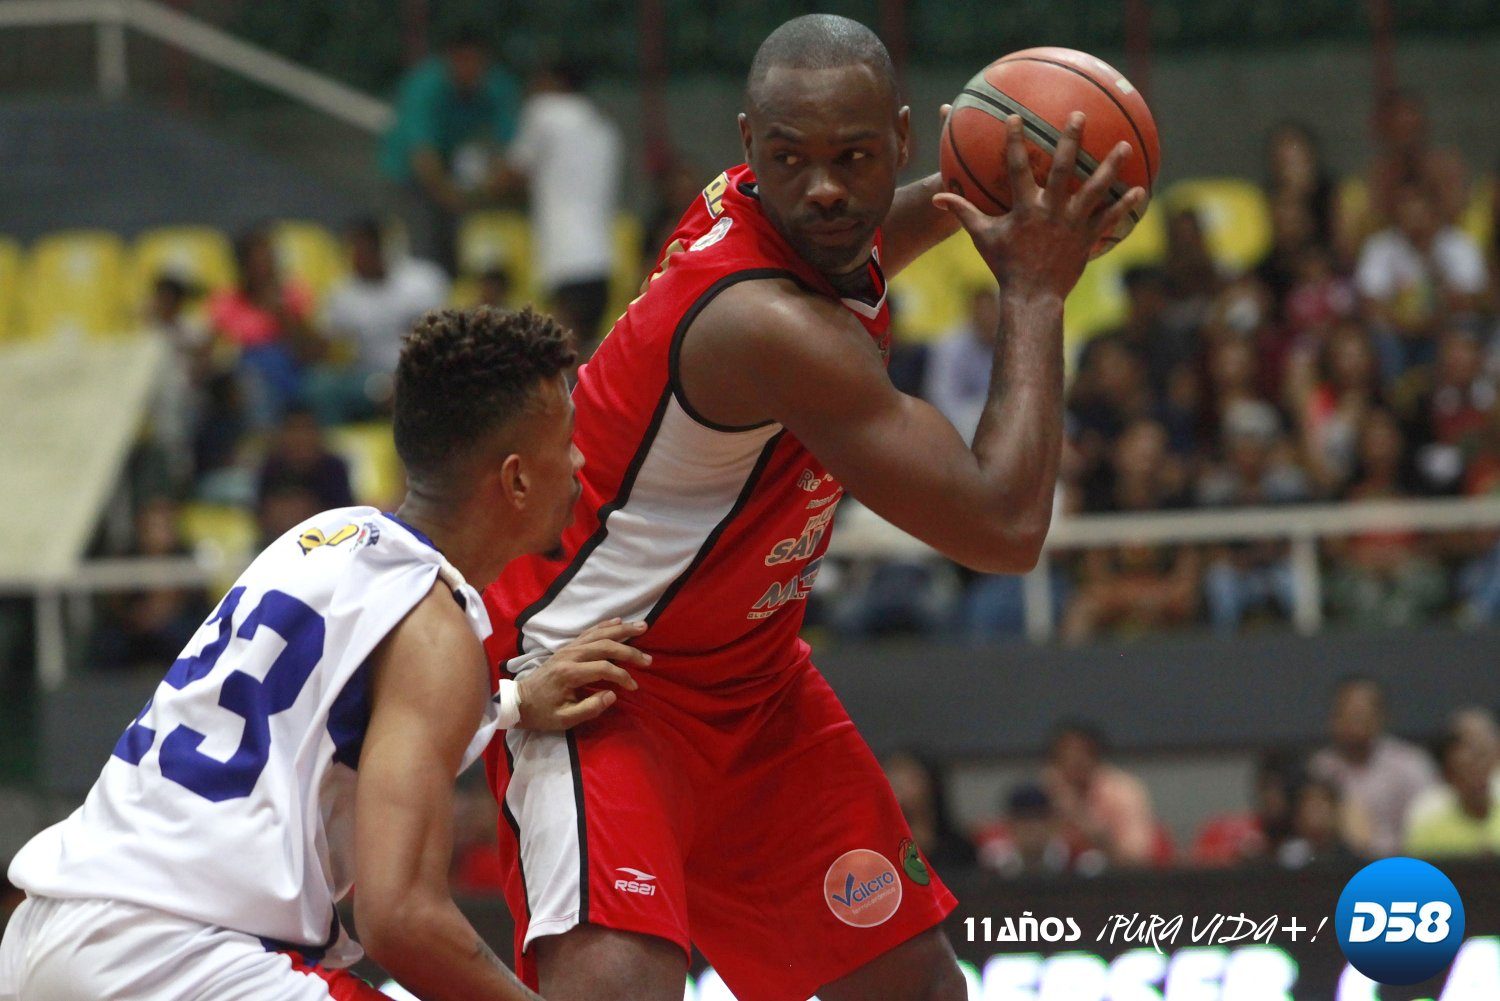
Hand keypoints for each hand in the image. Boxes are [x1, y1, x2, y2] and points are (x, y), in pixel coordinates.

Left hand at [516, 619, 646, 729]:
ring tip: (642, 627)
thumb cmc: (542, 713)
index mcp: (569, 674)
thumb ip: (590, 708)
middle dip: (629, 650)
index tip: (633, 687)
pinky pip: (589, 632)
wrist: (519, 701)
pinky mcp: (567, 647)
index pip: (603, 668)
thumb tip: (613, 695)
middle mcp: (570, 655)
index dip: (622, 676)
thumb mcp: (564, 719)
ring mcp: (568, 648)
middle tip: (648, 658)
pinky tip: (618, 621)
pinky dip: (605, 625)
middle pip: (604, 645)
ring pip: (598, 634)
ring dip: (622, 630)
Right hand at [932, 112, 1145, 300]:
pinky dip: (1124, 205)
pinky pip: (1109, 219)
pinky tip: (1140, 189)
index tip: (1016, 117)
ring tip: (1125, 146)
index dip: (1015, 141)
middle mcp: (1050, 211)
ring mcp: (1072, 225)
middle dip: (1071, 140)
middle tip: (1080, 115)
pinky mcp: (1087, 239)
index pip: (1016, 168)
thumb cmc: (1005, 265)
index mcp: (1024, 208)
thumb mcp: (982, 237)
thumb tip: (939, 197)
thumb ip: (963, 212)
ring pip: (1094, 190)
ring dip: (1110, 167)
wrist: (1032, 297)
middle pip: (1062, 169)